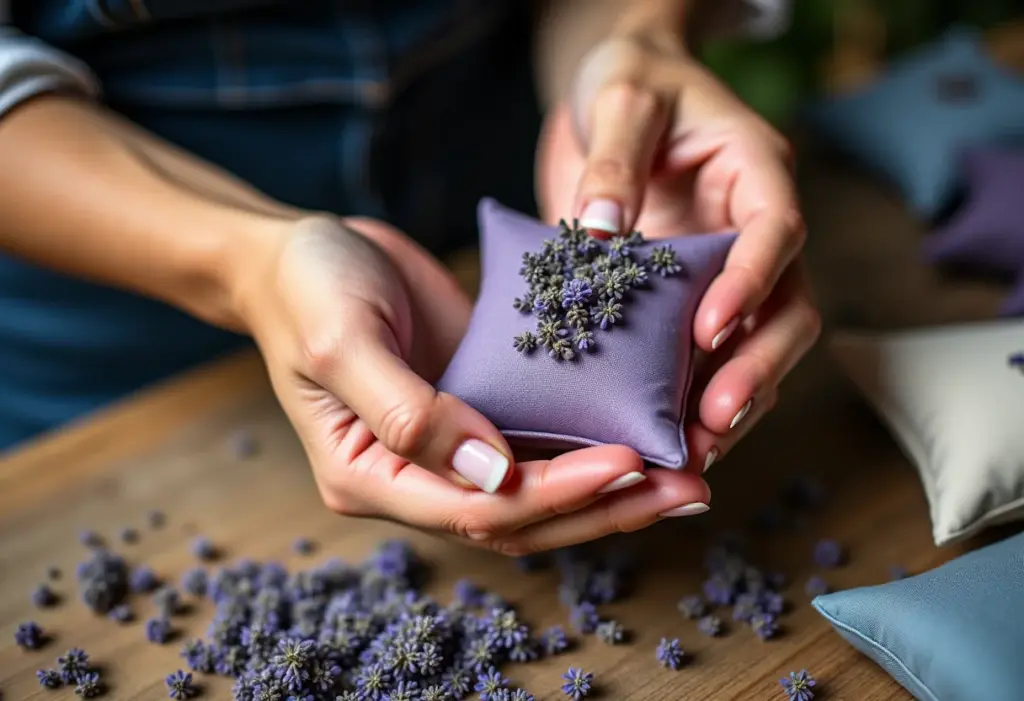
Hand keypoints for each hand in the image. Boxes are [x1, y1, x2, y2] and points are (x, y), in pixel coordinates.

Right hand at [234, 215, 711, 553]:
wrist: (303, 250)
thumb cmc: (308, 291)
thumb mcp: (344, 343)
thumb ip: (409, 413)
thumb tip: (495, 473)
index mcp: (374, 477)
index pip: (477, 510)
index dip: (554, 495)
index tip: (624, 463)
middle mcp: (419, 476)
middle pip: (524, 517)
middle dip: (607, 507)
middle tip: (689, 489)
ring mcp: (453, 444)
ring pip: (542, 488)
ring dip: (615, 487)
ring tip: (691, 474)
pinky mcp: (481, 405)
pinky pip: (542, 436)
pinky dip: (594, 440)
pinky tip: (649, 430)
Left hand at [538, 35, 820, 472]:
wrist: (614, 93)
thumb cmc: (628, 81)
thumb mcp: (619, 99)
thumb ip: (612, 160)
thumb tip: (599, 234)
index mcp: (754, 172)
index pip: (776, 231)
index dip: (752, 284)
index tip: (710, 329)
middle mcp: (755, 231)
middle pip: (787, 308)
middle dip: (754, 369)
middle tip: (710, 421)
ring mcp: (730, 272)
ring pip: (758, 348)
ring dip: (732, 403)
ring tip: (689, 454)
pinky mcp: (691, 302)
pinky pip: (708, 359)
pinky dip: (691, 401)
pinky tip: (662, 440)